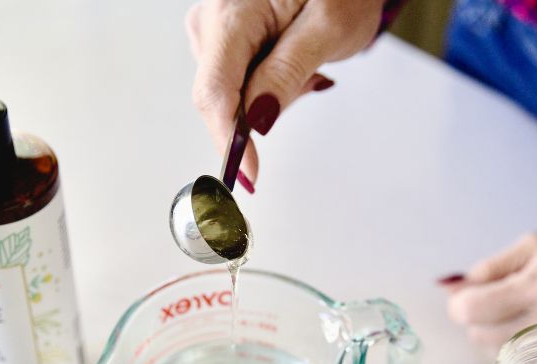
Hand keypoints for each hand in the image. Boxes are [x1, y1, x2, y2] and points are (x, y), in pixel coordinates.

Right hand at [185, 0, 384, 188]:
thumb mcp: (327, 31)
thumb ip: (287, 73)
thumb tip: (258, 121)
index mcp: (231, 13)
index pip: (215, 91)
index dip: (230, 140)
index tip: (250, 175)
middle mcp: (210, 20)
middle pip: (222, 97)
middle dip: (265, 107)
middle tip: (312, 76)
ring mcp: (212, 29)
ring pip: (234, 94)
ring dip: (274, 93)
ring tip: (308, 58)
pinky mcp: (222, 40)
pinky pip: (241, 83)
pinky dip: (272, 84)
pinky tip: (296, 58)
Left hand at [441, 233, 536, 346]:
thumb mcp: (534, 247)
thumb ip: (488, 269)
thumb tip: (450, 289)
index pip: (472, 310)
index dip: (459, 304)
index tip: (464, 298)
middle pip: (479, 335)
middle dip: (479, 318)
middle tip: (498, 300)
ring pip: (495, 351)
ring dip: (497, 333)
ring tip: (521, 311)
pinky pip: (516, 361)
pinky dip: (515, 346)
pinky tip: (530, 328)